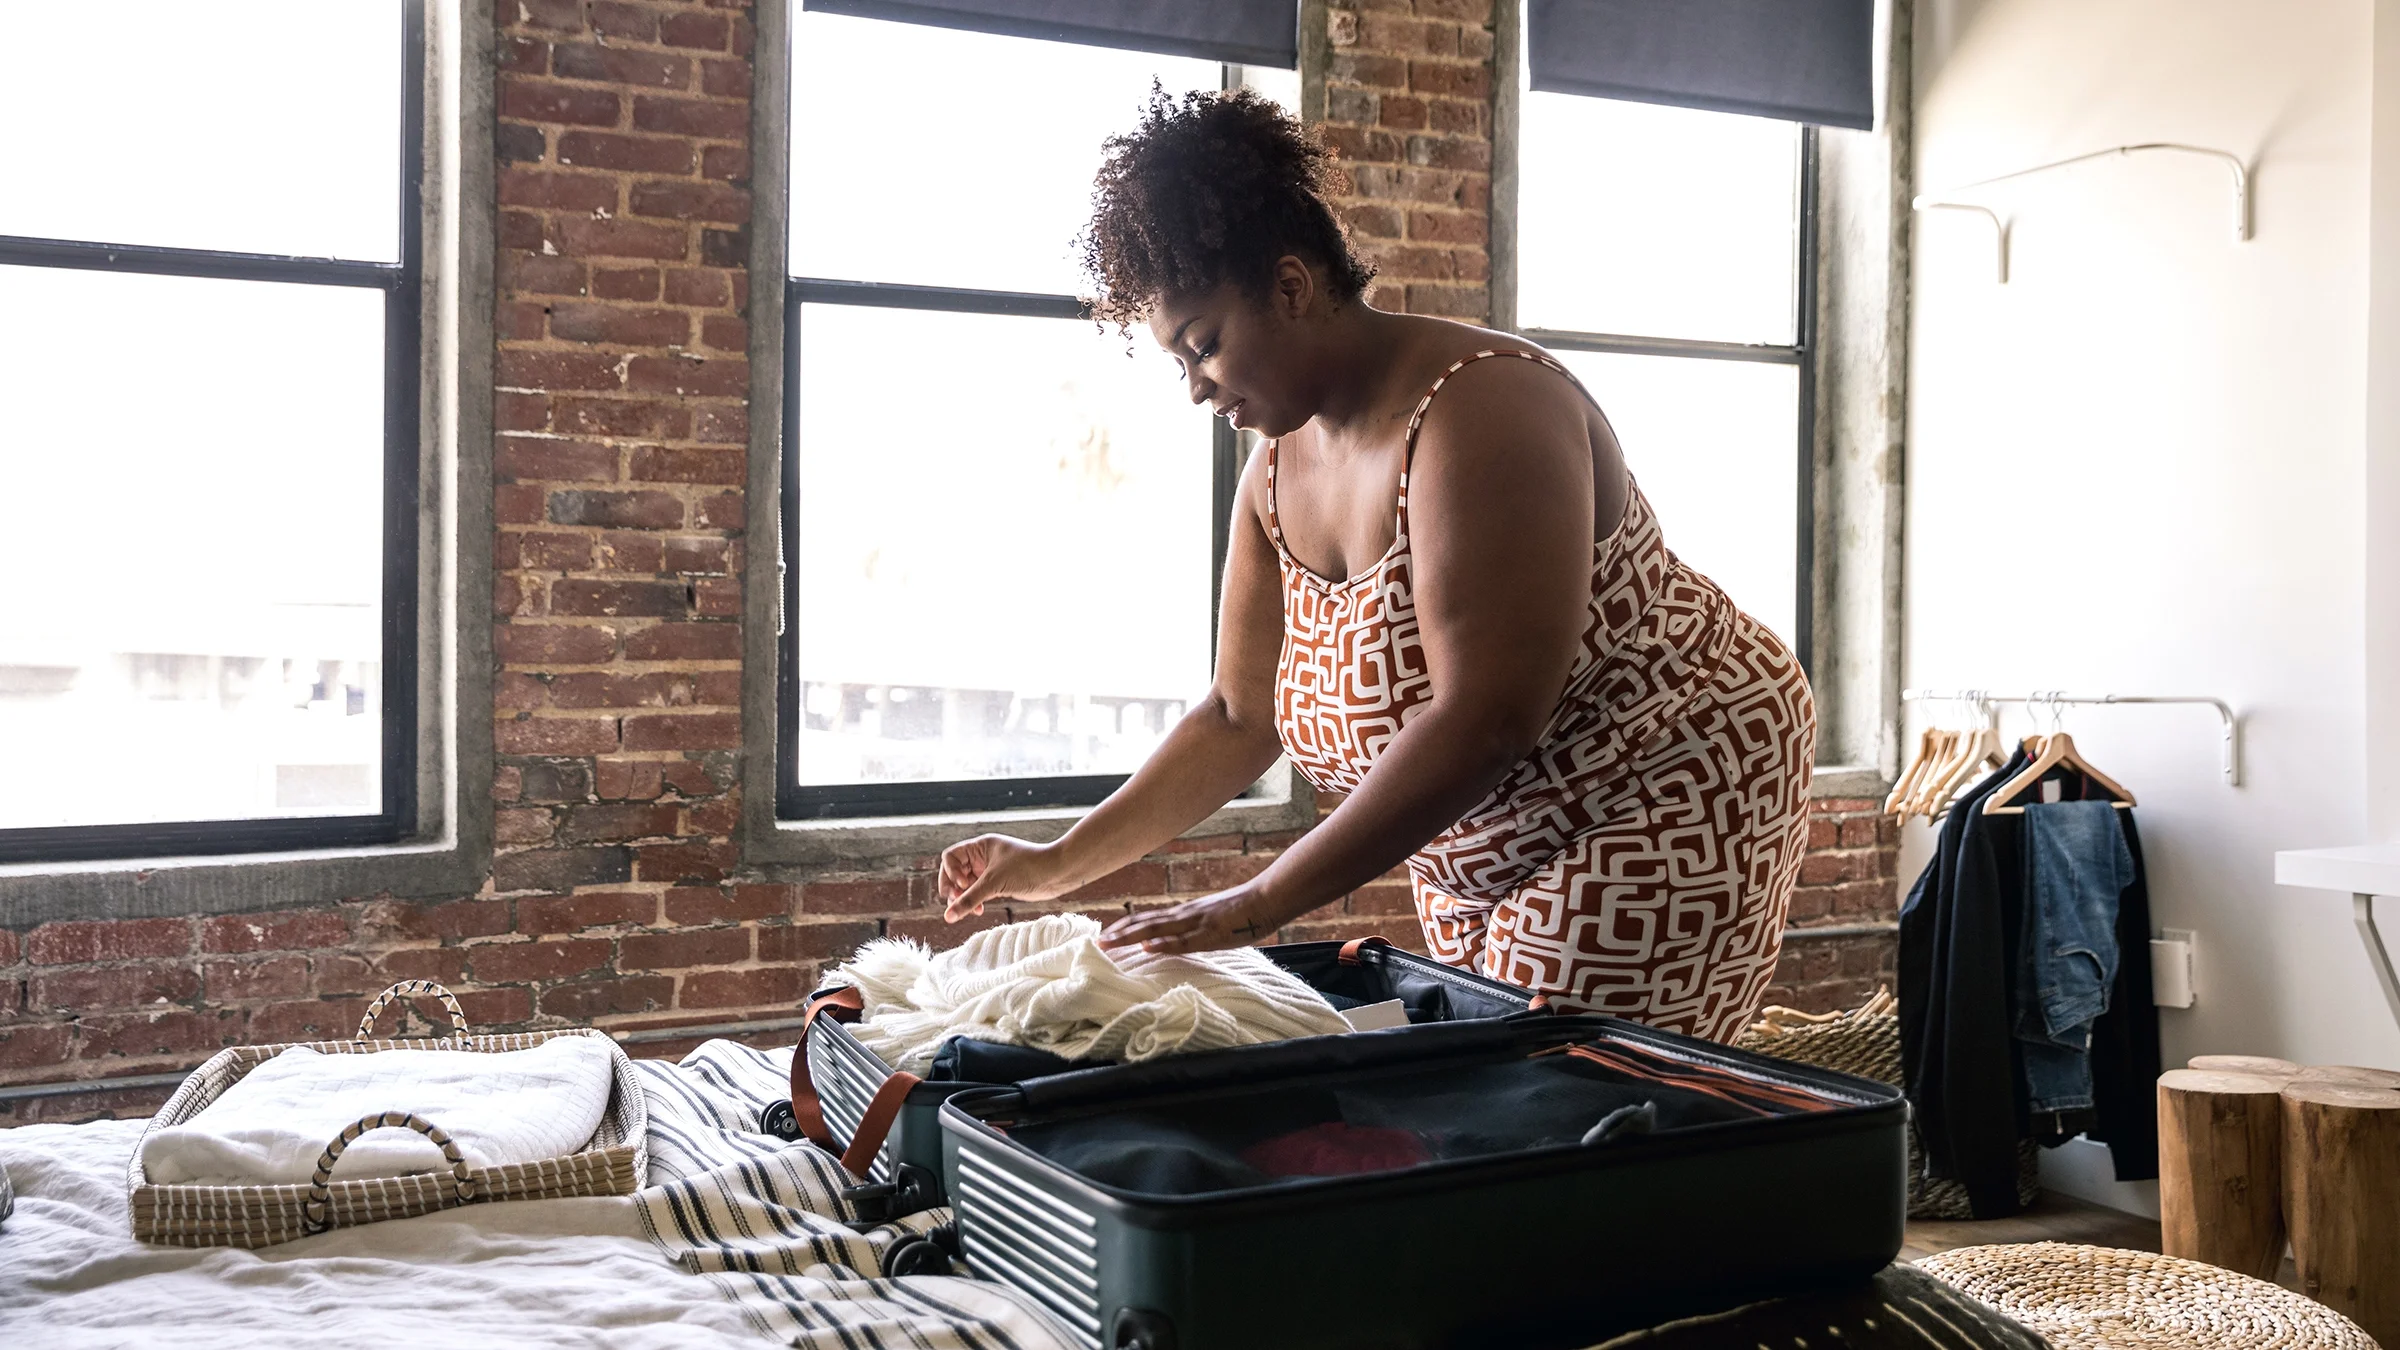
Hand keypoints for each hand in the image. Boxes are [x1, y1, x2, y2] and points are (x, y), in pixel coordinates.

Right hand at [939, 834, 1071, 921]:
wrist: (1057, 873)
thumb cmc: (1027, 868)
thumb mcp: (994, 883)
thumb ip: (968, 900)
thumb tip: (947, 917)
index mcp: (980, 846)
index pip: (950, 857)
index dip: (950, 872)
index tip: (963, 885)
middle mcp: (983, 856)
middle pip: (954, 872)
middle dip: (954, 888)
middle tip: (957, 902)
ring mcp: (991, 870)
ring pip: (966, 885)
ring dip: (964, 898)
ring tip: (970, 911)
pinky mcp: (999, 883)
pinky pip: (978, 892)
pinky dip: (975, 901)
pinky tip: (978, 911)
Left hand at [1097, 885, 1286, 954]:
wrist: (1267, 898)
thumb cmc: (1244, 911)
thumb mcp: (1214, 919)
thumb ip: (1197, 927)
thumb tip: (1184, 937)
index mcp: (1186, 913)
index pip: (1150, 919)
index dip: (1127, 927)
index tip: (1107, 934)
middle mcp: (1185, 915)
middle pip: (1146, 923)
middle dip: (1120, 933)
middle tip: (1096, 941)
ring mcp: (1196, 923)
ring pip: (1157, 930)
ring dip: (1130, 937)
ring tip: (1109, 943)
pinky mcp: (1210, 934)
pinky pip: (1183, 941)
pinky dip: (1163, 944)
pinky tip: (1147, 948)